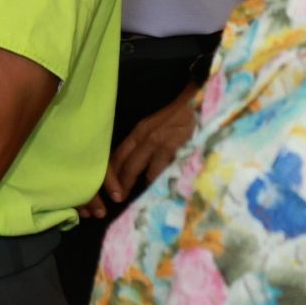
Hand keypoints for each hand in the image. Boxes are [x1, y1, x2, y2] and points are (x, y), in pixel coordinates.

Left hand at [87, 86, 201, 217]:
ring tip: (139, 202)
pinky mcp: (174, 147)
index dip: (111, 174)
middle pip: (126, 165)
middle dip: (120, 184)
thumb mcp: (155, 128)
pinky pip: (163, 169)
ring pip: (143, 171)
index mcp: (138, 133)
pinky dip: (160, 182)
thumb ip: (145, 145)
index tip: (109, 189)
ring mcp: (159, 143)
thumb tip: (137, 168)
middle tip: (118, 199)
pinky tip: (159, 193)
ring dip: (140, 187)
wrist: (196, 103)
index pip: (117, 155)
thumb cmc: (177, 118)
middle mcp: (144, 138)